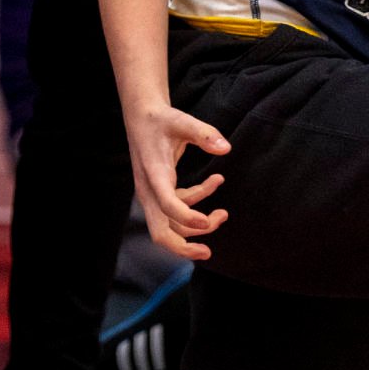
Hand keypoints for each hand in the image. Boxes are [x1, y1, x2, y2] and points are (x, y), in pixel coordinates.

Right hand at [124, 103, 231, 259]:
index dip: (185, 216)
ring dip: (196, 225)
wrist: (142, 118)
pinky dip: (196, 204)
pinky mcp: (158, 193)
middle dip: (183, 246)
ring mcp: (152, 195)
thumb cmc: (162, 119)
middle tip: (208, 252)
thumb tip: (226, 148)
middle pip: (160, 231)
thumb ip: (204, 133)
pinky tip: (216, 182)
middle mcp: (149, 190)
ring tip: (224, 214)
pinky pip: (176, 209)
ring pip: (170, 225)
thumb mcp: (183, 121)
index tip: (206, 222)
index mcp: (154, 174)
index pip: (166, 204)